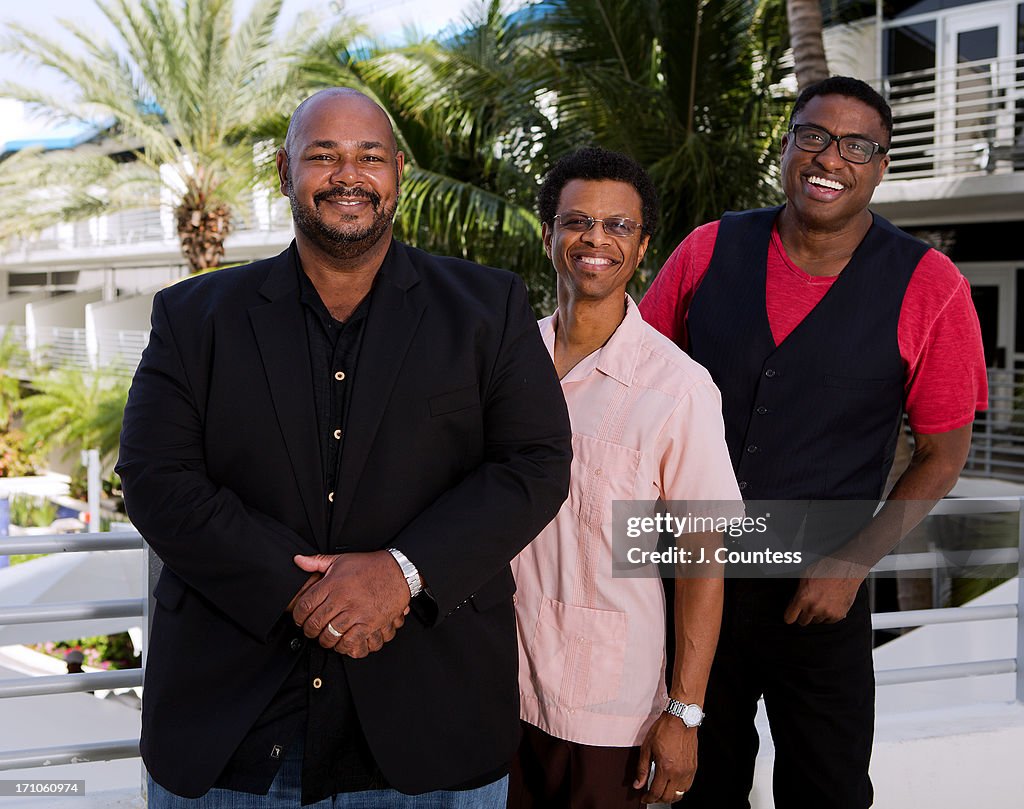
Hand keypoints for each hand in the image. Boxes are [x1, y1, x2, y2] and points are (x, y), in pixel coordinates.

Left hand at [291, 551, 410, 657]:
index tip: (300, 620)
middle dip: (309, 631)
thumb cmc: (369, 566)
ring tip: (325, 638)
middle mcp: (342, 598)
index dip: (298, 617)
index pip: (305, 605)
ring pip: (330, 634)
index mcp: (333, 582)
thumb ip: (317, 561)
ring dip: (324, 640)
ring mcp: (356, 611)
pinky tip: (341, 642)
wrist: (399, 571)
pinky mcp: (369, 623)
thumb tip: (297, 560)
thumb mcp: (341, 560)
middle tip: (310, 631)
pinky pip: (349, 641)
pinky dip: (342, 646)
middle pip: (315, 622)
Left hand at [633, 713, 696, 803]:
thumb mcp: (647, 748)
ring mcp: (688, 771)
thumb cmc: (664, 729)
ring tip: (662, 792)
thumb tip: (638, 784)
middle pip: (669, 797)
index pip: (656, 792)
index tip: (644, 798)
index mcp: (666, 768)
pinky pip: (688, 786)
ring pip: (680, 794)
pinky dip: (679, 789)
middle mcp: (679, 772)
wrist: (681, 719)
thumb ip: (642, 768)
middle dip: (658, 800)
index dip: (648, 798)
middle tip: (651, 796)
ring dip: (670, 796)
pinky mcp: (693, 767)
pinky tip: (673, 784)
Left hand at [783, 557, 867, 625]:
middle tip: (806, 608)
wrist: (846, 570)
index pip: (789, 618)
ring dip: (816, 615)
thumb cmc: (827, 569)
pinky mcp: (838, 615)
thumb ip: (798, 592)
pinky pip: (828, 622)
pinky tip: (828, 606)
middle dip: (803, 616)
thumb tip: (793, 601)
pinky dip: (828, 616)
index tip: (791, 616)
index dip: (789, 616)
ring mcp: (826, 612)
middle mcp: (814, 607)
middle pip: (803, 622)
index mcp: (803, 597)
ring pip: (816, 622)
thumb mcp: (804, 576)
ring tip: (820, 603)